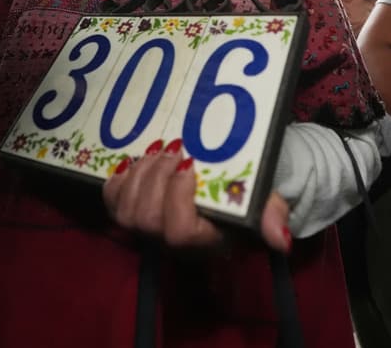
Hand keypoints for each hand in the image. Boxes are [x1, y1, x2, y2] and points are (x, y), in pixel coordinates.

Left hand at [102, 138, 292, 252]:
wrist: (229, 183)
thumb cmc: (246, 190)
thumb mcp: (265, 198)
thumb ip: (271, 215)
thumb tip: (279, 240)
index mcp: (206, 240)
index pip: (179, 232)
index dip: (177, 198)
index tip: (191, 164)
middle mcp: (172, 241)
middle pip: (146, 221)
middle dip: (155, 179)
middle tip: (172, 148)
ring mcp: (148, 228)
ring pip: (125, 212)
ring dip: (138, 176)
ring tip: (156, 151)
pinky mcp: (129, 211)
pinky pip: (111, 201)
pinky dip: (117, 179)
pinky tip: (133, 160)